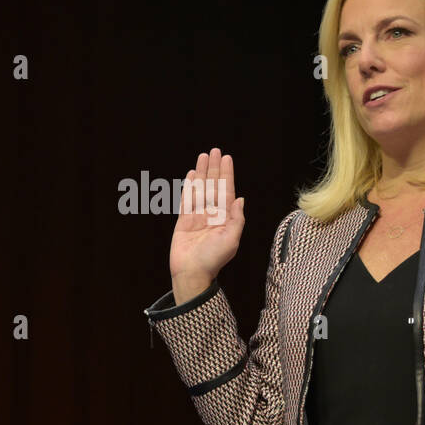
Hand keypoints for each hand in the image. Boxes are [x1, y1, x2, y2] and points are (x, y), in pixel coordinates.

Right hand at [168, 148, 244, 303]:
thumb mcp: (231, 240)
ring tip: (203, 156)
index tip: (226, 158)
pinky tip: (192, 174)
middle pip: (213, 185)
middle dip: (215, 168)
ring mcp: (197, 216)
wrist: (191, 273)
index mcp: (225, 218)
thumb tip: (240, 199)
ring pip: (200, 188)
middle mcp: (212, 214)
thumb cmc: (213, 260)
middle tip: (214, 150)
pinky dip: (189, 186)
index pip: (227, 191)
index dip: (227, 174)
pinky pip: (187, 199)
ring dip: (202, 172)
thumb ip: (236, 219)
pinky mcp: (184, 220)